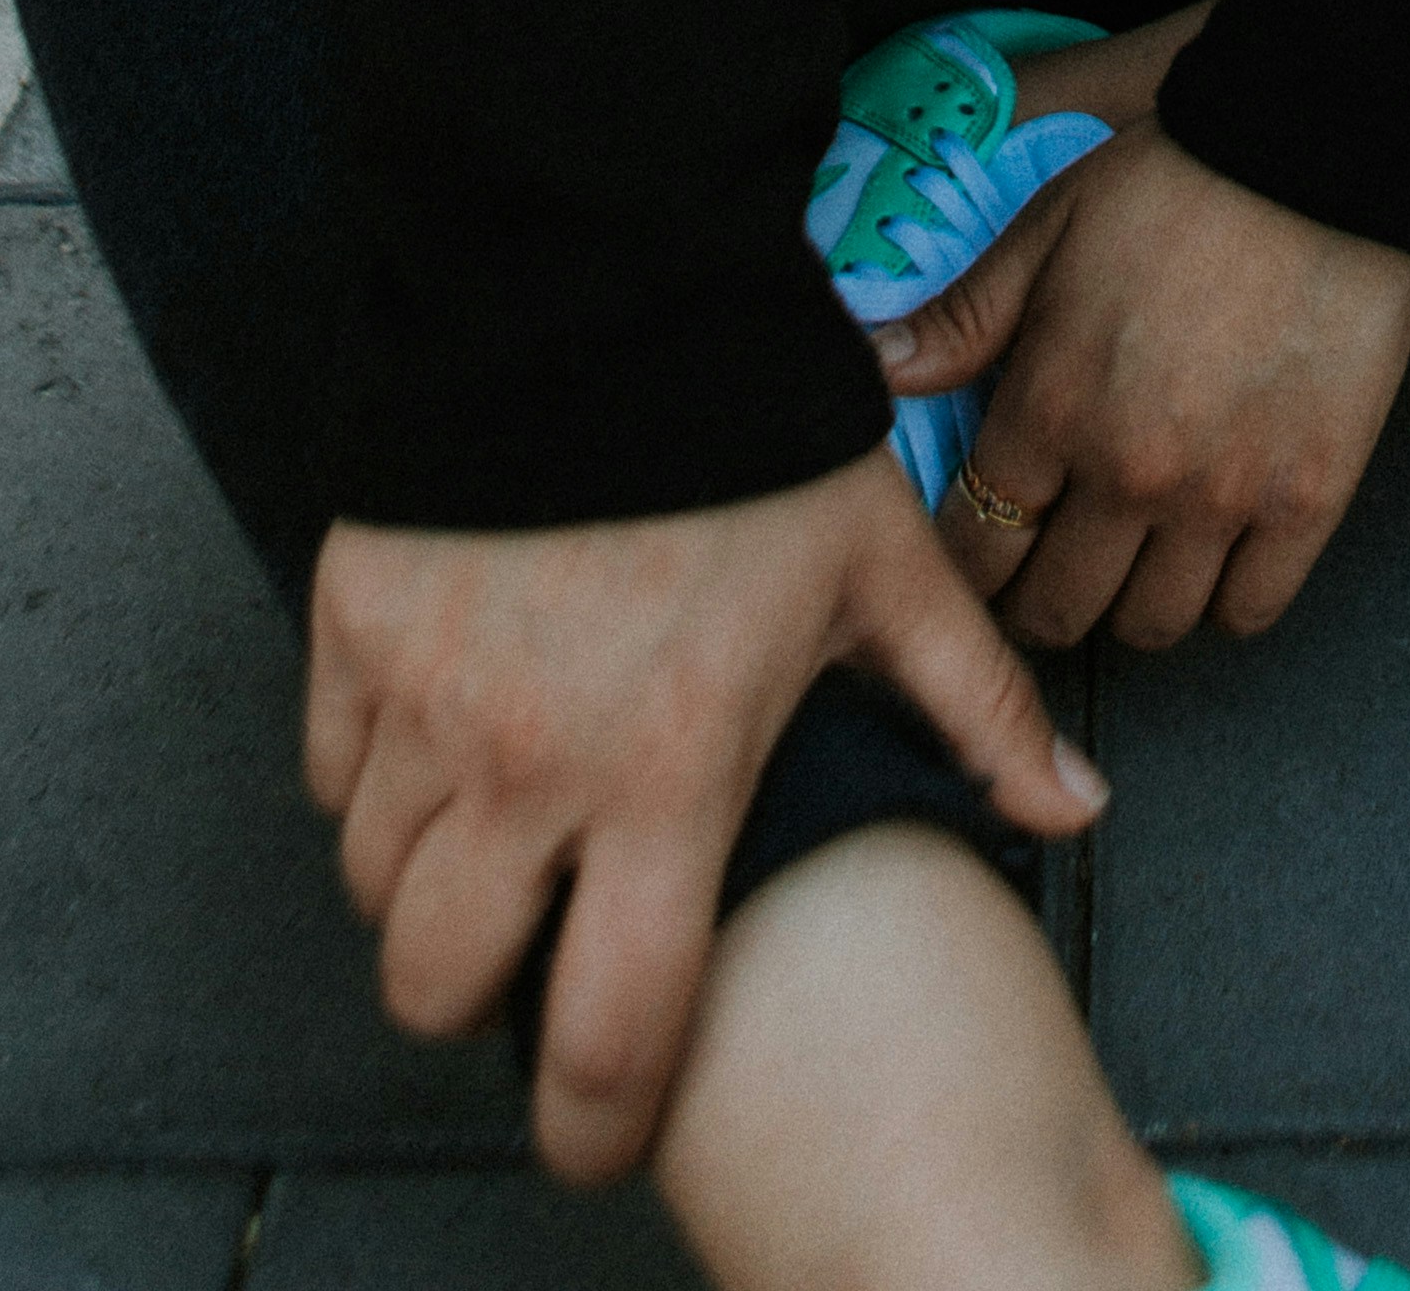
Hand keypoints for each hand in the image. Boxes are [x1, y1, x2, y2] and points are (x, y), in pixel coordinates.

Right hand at [303, 453, 1103, 1184]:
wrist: (604, 275)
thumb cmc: (759, 426)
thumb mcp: (884, 566)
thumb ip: (973, 705)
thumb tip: (1079, 806)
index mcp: (665, 780)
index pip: (605, 1040)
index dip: (596, 1127)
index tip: (603, 1134)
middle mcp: (525, 768)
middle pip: (438, 990)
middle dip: (480, 1004)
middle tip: (533, 960)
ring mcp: (423, 701)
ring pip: (372, 888)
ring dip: (425, 888)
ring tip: (497, 836)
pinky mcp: (351, 630)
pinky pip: (330, 773)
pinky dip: (374, 782)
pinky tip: (443, 737)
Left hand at [876, 115, 1409, 652]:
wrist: (1311, 154)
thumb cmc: (1175, 179)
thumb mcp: (1046, 230)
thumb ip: (963, 318)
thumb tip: (879, 368)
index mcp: (1050, 408)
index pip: (977, 548)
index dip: (967, 567)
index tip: (980, 553)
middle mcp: (1127, 473)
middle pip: (1057, 611)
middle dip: (1037, 603)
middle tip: (1048, 574)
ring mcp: (1221, 497)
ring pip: (1152, 627)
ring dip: (1129, 609)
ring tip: (1130, 569)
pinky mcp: (1308, 499)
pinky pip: (1250, 610)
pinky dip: (1224, 602)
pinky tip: (1213, 560)